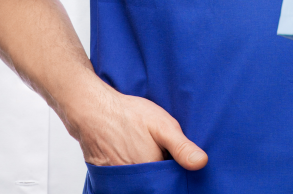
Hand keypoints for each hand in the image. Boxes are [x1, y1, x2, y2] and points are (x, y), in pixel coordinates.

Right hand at [59, 83, 208, 169]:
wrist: (92, 109)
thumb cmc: (128, 115)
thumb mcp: (163, 125)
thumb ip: (181, 147)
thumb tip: (201, 163)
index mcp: (150, 169)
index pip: (168, 181)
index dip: (172, 170)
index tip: (170, 158)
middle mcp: (132, 179)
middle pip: (152, 182)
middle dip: (157, 171)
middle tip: (152, 149)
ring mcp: (116, 178)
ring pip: (137, 181)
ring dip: (142, 172)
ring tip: (139, 150)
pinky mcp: (104, 175)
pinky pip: (121, 180)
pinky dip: (127, 172)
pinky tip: (127, 153)